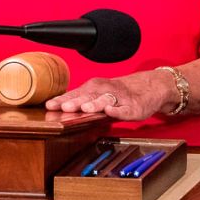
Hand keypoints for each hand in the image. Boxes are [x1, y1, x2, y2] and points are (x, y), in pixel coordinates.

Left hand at [45, 71, 173, 121]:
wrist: (149, 87)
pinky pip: (125, 109)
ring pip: (106, 100)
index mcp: (95, 88)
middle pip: (88, 96)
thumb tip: (57, 107)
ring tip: (85, 108)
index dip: (62, 100)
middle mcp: (106, 90)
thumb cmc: (119, 93)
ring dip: (95, 104)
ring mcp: (120, 98)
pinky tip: (111, 111)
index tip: (49, 105)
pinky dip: (118, 110)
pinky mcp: (134, 107)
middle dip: (76, 101)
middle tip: (64, 107)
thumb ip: (81, 100)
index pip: (76, 94)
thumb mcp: (98, 94)